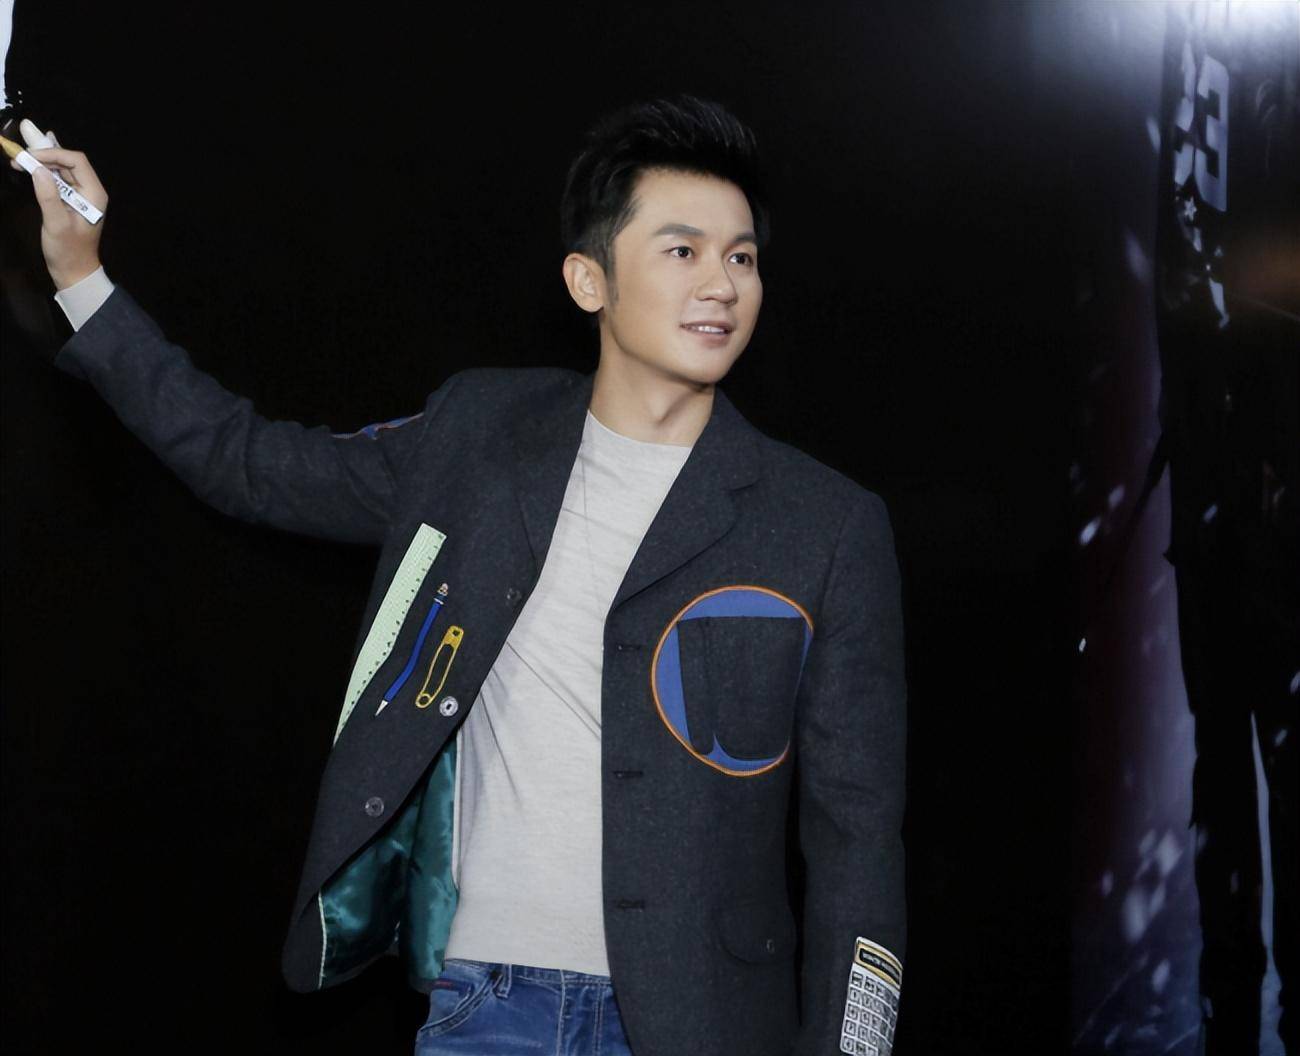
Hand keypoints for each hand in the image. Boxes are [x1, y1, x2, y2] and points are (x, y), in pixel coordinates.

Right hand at [10, 125, 107, 289]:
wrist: (73, 271)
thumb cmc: (68, 251)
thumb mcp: (56, 224)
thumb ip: (48, 196)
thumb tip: (37, 169)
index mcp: (94, 195)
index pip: (76, 161)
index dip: (52, 153)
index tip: (29, 157)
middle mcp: (90, 191)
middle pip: (69, 162)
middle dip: (44, 154)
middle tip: (19, 151)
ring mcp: (81, 195)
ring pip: (62, 169)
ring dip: (41, 161)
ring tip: (19, 158)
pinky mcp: (70, 200)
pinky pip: (58, 179)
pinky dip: (43, 170)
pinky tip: (31, 162)